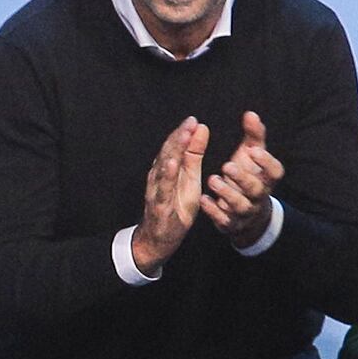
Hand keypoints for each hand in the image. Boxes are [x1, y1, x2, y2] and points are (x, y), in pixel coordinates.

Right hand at [129, 118, 206, 274]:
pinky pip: (162, 189)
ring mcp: (157, 191)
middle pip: (168, 153)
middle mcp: (159, 177)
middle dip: (179, 137)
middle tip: (190, 122)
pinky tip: (172, 164)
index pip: (175, 147)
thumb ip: (194, 155)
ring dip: (173, 151)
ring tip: (183, 136)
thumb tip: (201, 128)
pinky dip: (166, 176)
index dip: (183, 133)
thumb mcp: (190, 179)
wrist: (158, 238)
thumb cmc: (174, 207)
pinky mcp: (159, 206)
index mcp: (167, 169)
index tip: (193, 120)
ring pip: (163, 168)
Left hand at [202, 112, 280, 248]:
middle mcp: (259, 196)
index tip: (253, 150)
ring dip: (226, 193)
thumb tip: (250, 113)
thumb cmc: (248, 175)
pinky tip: (203, 199)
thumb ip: (253, 135)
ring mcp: (245, 212)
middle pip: (256, 189)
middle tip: (227, 166)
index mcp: (267, 179)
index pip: (275, 172)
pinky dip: (213, 211)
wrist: (245, 212)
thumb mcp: (251, 155)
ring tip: (212, 179)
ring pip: (240, 206)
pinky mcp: (231, 224)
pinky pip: (224, 220)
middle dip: (243, 178)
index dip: (266, 162)